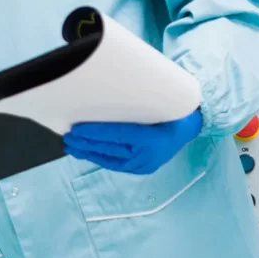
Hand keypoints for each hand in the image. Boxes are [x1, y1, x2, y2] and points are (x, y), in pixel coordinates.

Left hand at [63, 110, 201, 175]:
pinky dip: (99, 157)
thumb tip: (105, 88)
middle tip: (68, 136)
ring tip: (71, 146)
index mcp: (155, 137)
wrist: (190, 127)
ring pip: (111, 158)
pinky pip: (116, 164)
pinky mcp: (141, 169)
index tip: (76, 128)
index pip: (119, 135)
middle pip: (111, 148)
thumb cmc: (173, 108)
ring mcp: (145, 164)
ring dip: (88, 152)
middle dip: (86, 143)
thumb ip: (133, 98)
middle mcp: (149, 154)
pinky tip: (85, 153)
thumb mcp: (158, 98)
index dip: (95, 132)